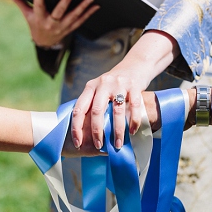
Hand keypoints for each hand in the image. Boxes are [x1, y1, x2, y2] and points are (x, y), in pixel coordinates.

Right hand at [7, 0, 97, 48]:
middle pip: (59, 11)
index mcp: (39, 18)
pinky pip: (80, 22)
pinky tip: (95, 6)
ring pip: (73, 17)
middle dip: (67, 1)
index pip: (38, 5)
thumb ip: (18, 1)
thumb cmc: (35, 25)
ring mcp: (61, 27)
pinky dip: (88, 14)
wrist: (43, 43)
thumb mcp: (26, 14)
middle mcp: (51, 23)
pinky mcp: (69, 29)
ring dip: (82, 7)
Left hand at [70, 31, 178, 149]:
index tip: (78, 143)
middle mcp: (103, 84)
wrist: (135, 65)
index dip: (76, 128)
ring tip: (118, 144)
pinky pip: (135, 106)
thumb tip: (81, 131)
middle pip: (96, 111)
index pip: (78, 109)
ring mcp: (119, 84)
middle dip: (96, 132)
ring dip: (117, 131)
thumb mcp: (98, 89)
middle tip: (99, 146)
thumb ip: (91, 104)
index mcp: (90, 87)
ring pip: (117, 111)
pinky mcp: (135, 86)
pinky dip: (134, 121)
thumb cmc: (113, 84)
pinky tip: (132, 132)